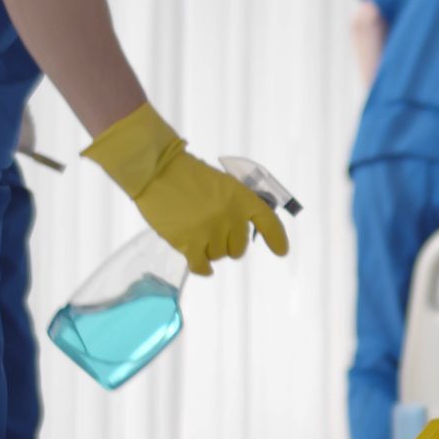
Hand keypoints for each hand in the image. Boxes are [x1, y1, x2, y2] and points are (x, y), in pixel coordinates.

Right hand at [83, 103, 287, 273]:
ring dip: (208, 250)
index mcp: (241, 197)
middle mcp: (231, 217)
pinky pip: (201, 265)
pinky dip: (203, 268)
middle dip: (227, 244)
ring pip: (218, 256)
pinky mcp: (189, 242)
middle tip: (211, 231)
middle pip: (238, 248)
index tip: (281, 251)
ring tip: (195, 232)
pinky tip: (202, 266)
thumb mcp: (221, 183)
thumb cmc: (187, 174)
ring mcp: (211, 231)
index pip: (268, 221)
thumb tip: (238, 230)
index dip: (276, 238)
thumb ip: (234, 205)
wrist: (157, 170)